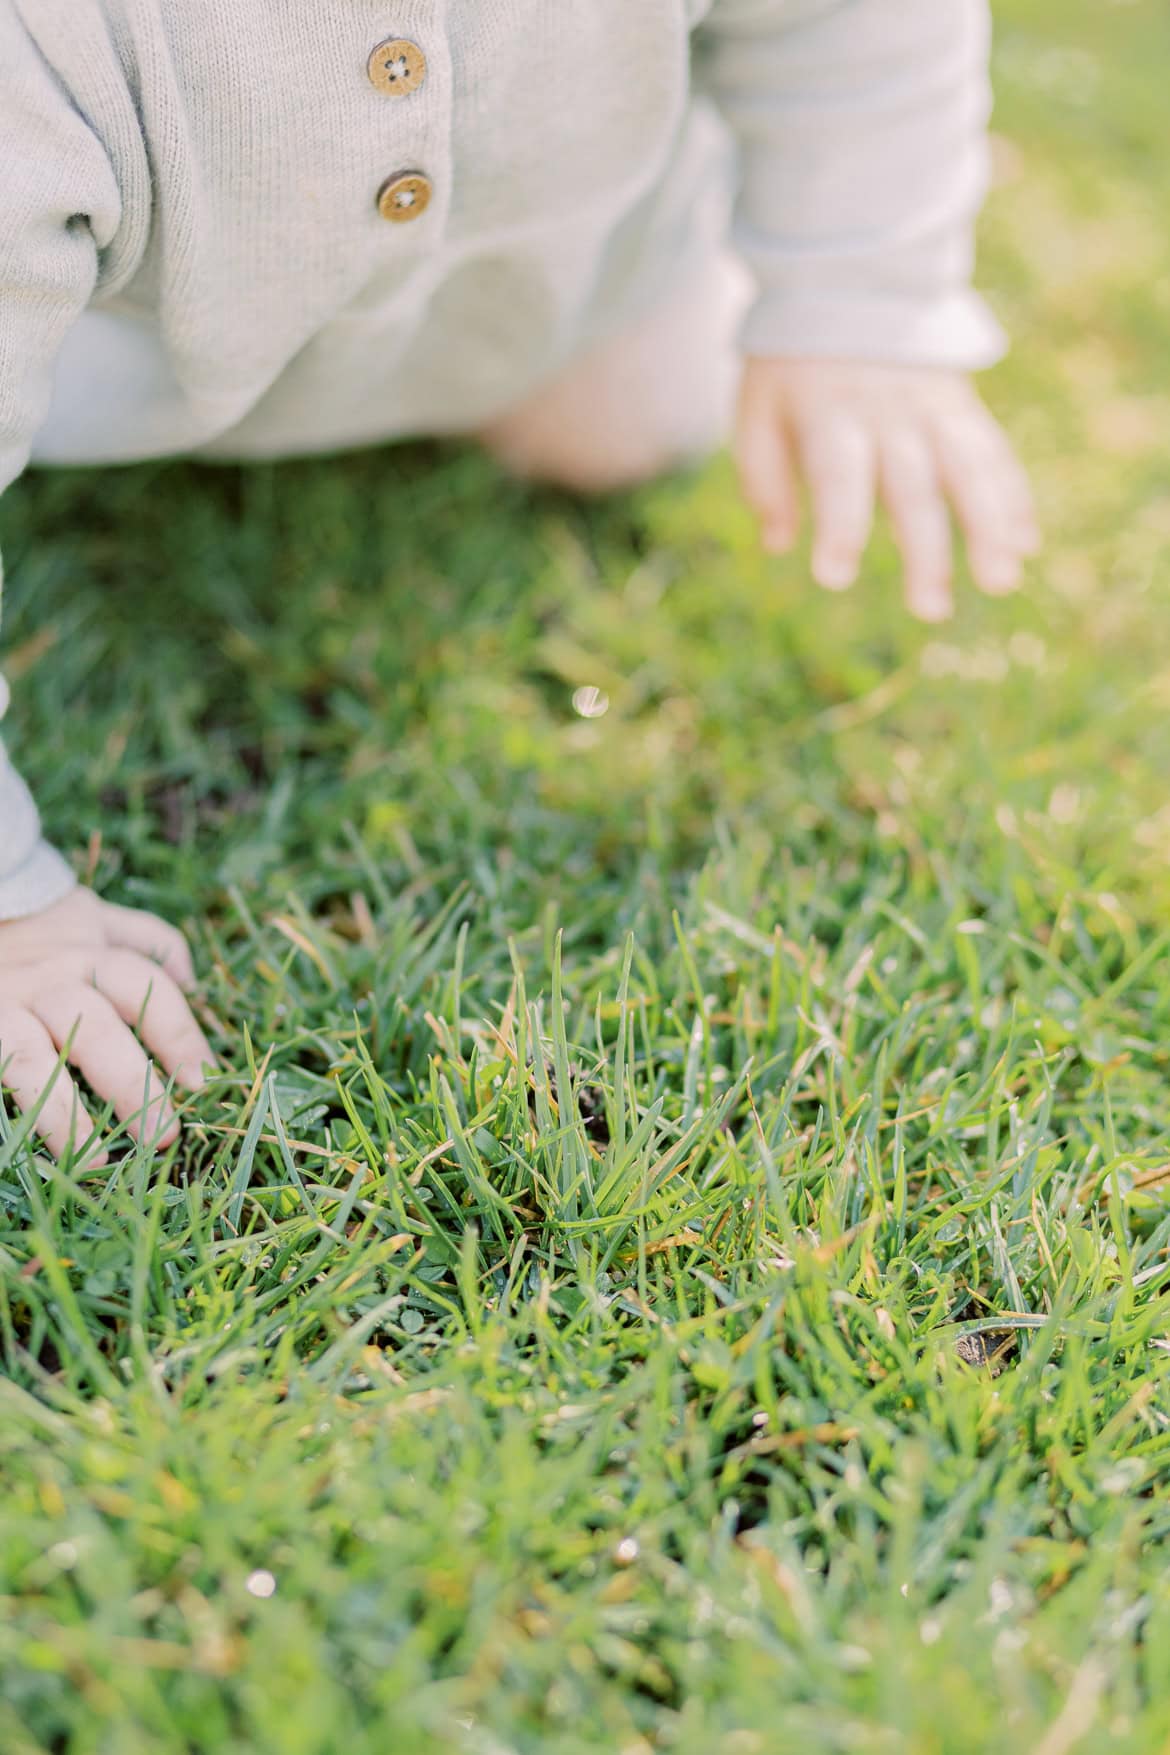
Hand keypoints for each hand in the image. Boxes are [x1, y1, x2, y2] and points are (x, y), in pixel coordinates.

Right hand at [0, 888, 214, 1163]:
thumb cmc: (39, 927)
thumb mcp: (95, 916)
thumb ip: (147, 939)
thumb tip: (194, 981)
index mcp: (93, 951)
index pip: (148, 990)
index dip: (179, 1035)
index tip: (205, 1081)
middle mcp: (51, 978)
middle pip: (99, 1030)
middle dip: (134, 1083)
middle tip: (166, 1134)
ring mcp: (8, 1004)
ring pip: (38, 1061)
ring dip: (68, 1114)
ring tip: (98, 1161)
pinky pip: (8, 1073)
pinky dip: (31, 1113)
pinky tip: (45, 1147)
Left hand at [735, 358, 1038, 621]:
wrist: (845, 286)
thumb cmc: (790, 372)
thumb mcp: (756, 413)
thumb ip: (763, 478)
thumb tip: (779, 545)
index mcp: (829, 415)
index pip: (836, 476)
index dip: (838, 526)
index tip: (834, 578)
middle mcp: (887, 413)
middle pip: (912, 485)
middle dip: (925, 550)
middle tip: (931, 611)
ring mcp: (932, 407)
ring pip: (968, 468)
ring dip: (989, 526)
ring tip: (1002, 581)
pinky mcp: (961, 406)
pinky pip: (993, 452)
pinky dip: (1012, 497)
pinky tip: (1025, 545)